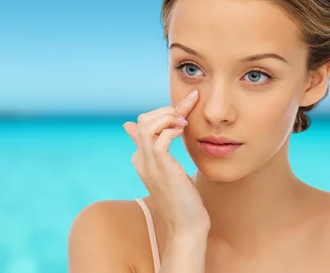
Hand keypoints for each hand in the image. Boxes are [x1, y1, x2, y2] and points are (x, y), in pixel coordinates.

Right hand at [123, 89, 209, 234]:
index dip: (164, 110)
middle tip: (186, 114)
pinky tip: (183, 132)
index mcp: (141, 157)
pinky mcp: (163, 170)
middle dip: (166, 110)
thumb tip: (151, 135)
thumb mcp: (168, 169)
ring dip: (168, 117)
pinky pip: (159, 141)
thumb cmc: (182, 198)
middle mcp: (141, 159)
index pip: (143, 122)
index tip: (188, 104)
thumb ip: (158, 150)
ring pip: (148, 126)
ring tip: (184, 123)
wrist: (187, 225)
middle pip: (142, 120)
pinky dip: (171, 130)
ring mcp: (149, 165)